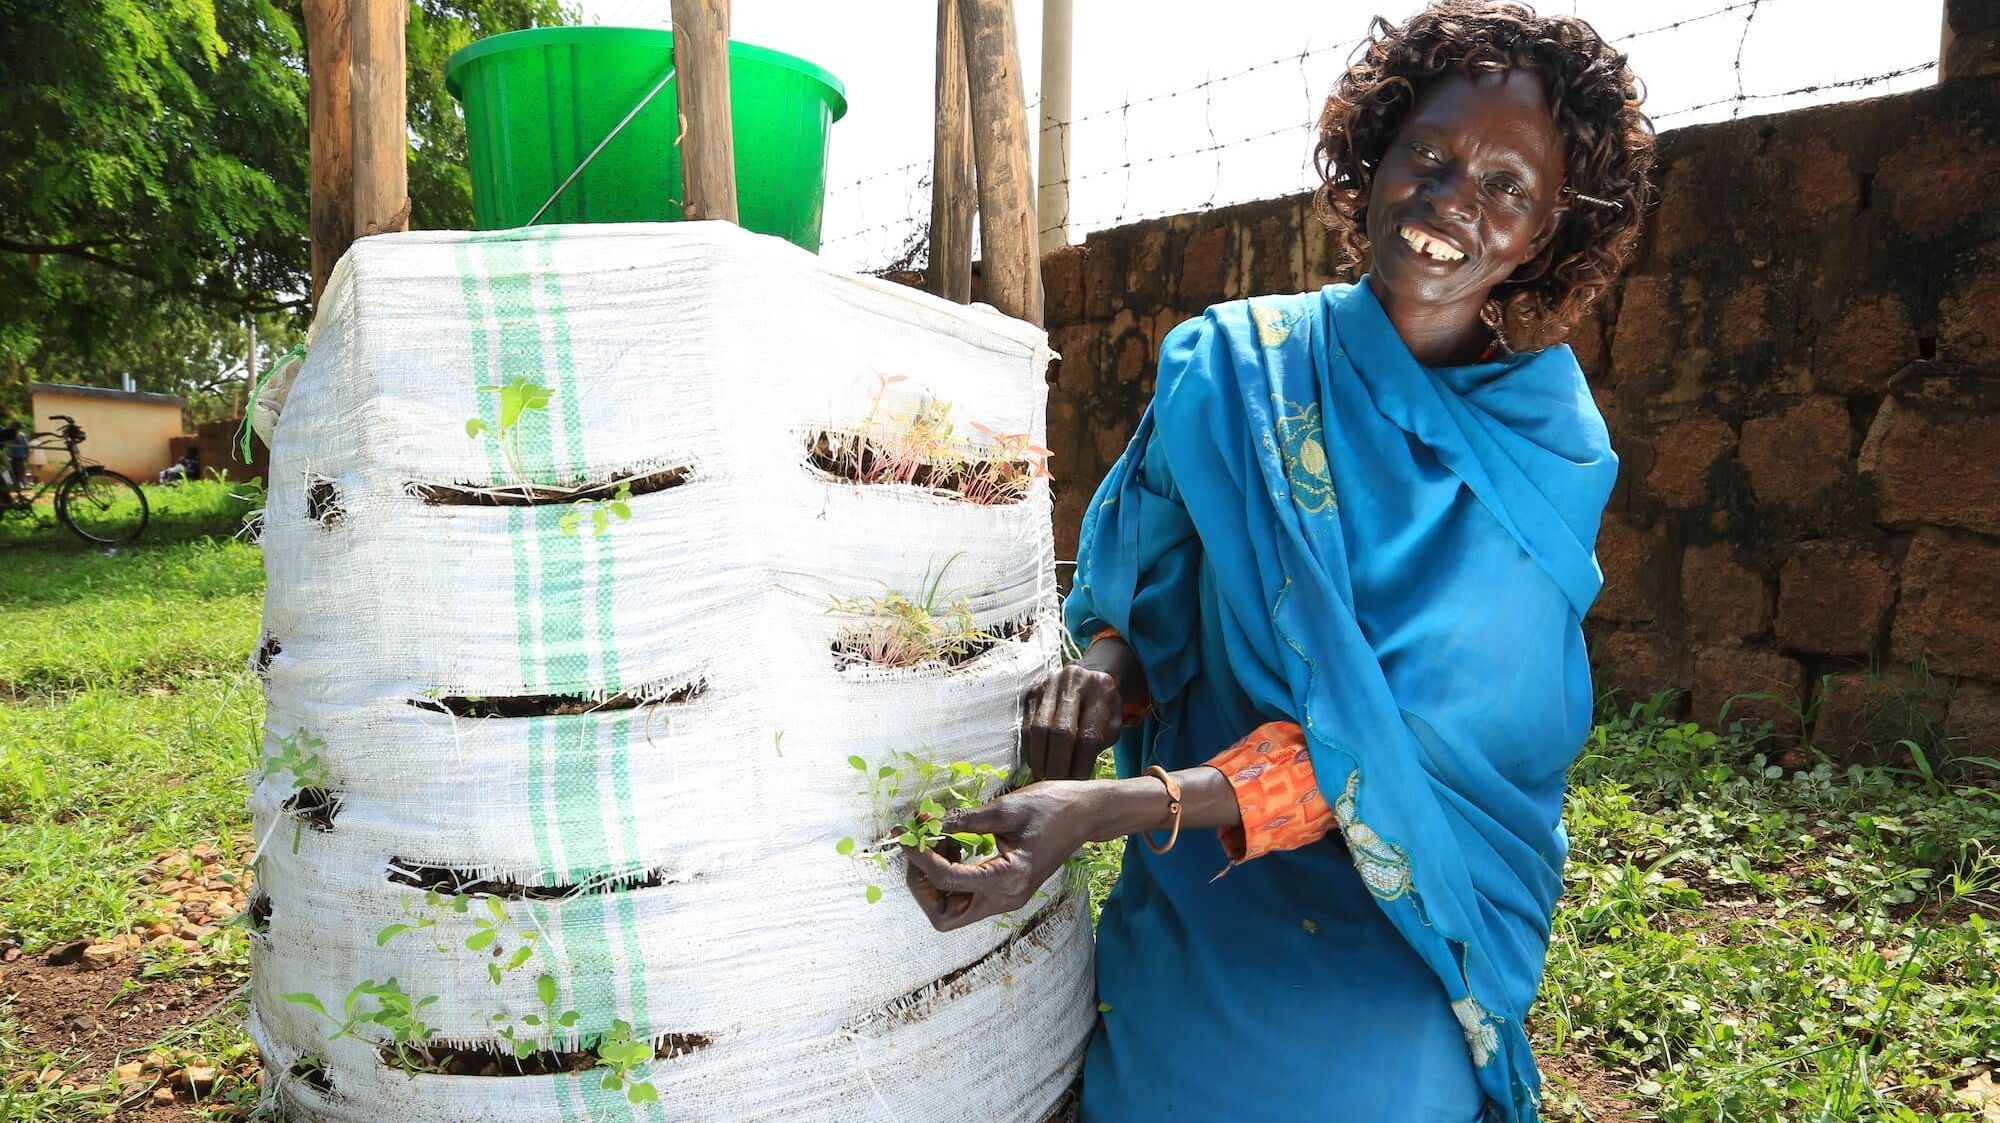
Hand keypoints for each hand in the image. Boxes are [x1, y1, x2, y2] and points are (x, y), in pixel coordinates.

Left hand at [903, 782, 1097, 930]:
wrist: (1086, 813)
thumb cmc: (1053, 806)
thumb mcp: (1005, 808)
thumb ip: (962, 820)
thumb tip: (925, 825)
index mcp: (1008, 880)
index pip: (947, 880)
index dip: (920, 858)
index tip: (906, 835)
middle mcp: (1005, 899)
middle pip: (944, 915)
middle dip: (923, 884)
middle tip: (919, 847)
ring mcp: (1005, 898)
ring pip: (951, 909)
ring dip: (934, 878)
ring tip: (940, 838)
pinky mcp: (1004, 890)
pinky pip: (964, 894)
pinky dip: (949, 873)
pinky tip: (954, 843)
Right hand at [1023, 664, 1122, 780]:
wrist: (1092, 674)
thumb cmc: (1105, 706)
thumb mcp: (1113, 724)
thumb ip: (1100, 745)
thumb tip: (1078, 778)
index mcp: (1100, 689)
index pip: (1088, 736)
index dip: (1081, 764)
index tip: (1078, 784)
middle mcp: (1072, 682)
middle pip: (1060, 732)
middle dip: (1057, 764)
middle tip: (1057, 785)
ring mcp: (1049, 684)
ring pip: (1038, 728)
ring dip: (1040, 758)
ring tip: (1044, 778)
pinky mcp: (1033, 691)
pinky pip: (1027, 724)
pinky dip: (1031, 748)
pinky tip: (1038, 763)